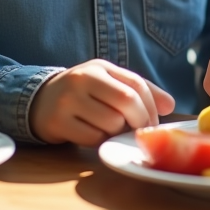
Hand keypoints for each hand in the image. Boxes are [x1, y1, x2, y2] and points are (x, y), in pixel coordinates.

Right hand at [29, 58, 175, 145]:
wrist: (39, 101)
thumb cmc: (83, 94)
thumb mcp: (109, 84)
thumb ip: (140, 91)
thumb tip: (170, 105)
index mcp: (100, 67)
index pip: (136, 84)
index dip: (151, 106)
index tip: (154, 123)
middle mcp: (84, 79)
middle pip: (127, 101)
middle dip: (139, 121)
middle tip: (138, 131)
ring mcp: (68, 100)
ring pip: (111, 122)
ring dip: (117, 132)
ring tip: (109, 129)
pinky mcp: (58, 122)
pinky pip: (92, 138)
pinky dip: (99, 141)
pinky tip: (93, 134)